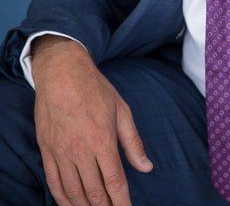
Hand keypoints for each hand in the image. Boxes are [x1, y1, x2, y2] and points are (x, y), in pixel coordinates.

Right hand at [32, 36, 152, 205]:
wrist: (62, 73)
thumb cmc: (95, 89)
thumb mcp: (121, 110)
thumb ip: (133, 142)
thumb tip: (146, 167)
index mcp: (103, 141)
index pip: (115, 182)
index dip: (122, 202)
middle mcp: (81, 151)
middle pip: (94, 192)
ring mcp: (61, 153)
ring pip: (74, 193)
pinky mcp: (47, 151)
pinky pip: (54, 183)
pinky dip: (63, 199)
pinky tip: (71, 205)